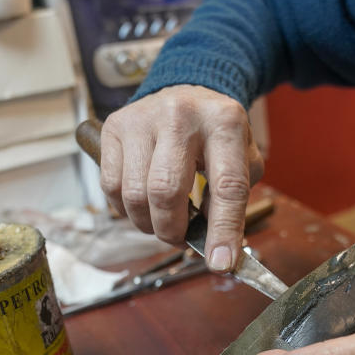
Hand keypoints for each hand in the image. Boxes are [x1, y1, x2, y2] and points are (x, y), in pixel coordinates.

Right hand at [100, 85, 264, 270]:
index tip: (221, 263)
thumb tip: (217, 248)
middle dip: (173, 230)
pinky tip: (144, 203)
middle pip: (166, 192)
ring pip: (135, 195)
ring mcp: (142, 119)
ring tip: (165, 220)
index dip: (223, 230)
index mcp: (224, 123)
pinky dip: (127, 209)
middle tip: (182, 237)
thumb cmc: (216, 136)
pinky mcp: (114, 128)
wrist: (185, 91)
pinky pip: (112, 187)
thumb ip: (234, 202)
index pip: (226, 186)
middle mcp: (180, 116)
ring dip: (149, 224)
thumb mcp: (242, 159)